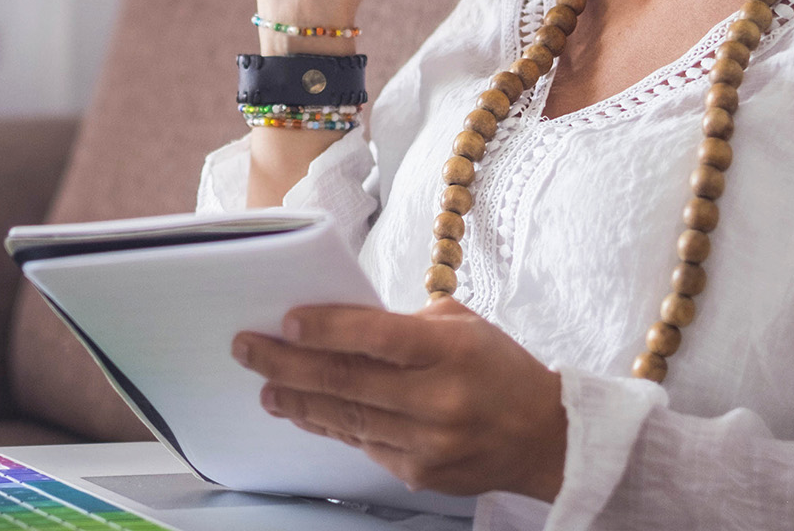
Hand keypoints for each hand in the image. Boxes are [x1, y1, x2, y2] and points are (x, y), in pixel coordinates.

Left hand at [231, 296, 566, 500]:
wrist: (544, 437)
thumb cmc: (499, 370)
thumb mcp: (464, 326)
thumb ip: (406, 324)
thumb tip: (341, 324)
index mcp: (452, 351)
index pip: (377, 336)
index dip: (327, 328)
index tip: (287, 321)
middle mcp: (439, 399)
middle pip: (348, 380)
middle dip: (288, 363)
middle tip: (248, 349)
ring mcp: (428, 441)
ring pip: (346, 418)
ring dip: (298, 400)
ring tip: (265, 385)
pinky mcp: (420, 472)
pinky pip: (362, 444)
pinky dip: (329, 425)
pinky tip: (304, 412)